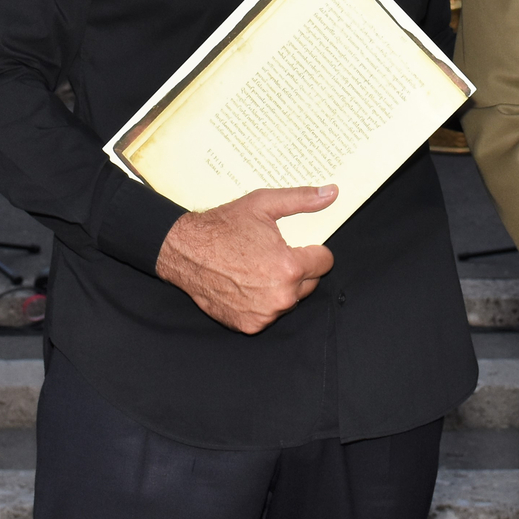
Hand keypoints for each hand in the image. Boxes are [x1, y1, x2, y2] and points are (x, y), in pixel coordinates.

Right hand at [156, 186, 336, 333]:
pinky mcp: (249, 325)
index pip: (325, 262)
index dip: (314, 250)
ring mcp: (264, 314)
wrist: (186, 251)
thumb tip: (332, 193)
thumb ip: (302, 199)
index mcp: (289, 268)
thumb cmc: (224, 226)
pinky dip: (264, 301)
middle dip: (299, 269)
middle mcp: (280, 296)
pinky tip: (248, 283)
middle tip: (276, 253)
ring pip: (290, 300)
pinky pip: (270, 313)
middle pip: (310, 283)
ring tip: (260, 267)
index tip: (301, 245)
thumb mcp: (264, 203)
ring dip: (283, 287)